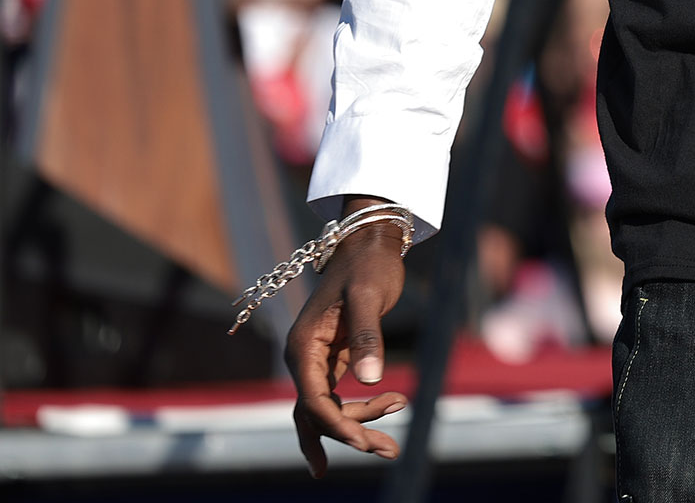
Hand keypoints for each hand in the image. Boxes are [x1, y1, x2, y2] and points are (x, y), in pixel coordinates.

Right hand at [284, 199, 409, 477]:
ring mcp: (316, 360)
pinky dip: (356, 414)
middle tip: (389, 452)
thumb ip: (368, 335)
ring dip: (355, 429)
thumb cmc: (369, 265)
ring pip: (326, 410)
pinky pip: (336, 398)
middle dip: (350, 435)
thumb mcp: (370, 296)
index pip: (313, 401)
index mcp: (303, 347)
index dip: (338, 425)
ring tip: (390, 449)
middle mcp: (303, 358)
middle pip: (317, 413)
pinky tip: (377, 428)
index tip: (364, 443)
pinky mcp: (333, 359)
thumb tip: (371, 379)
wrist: (370, 242)